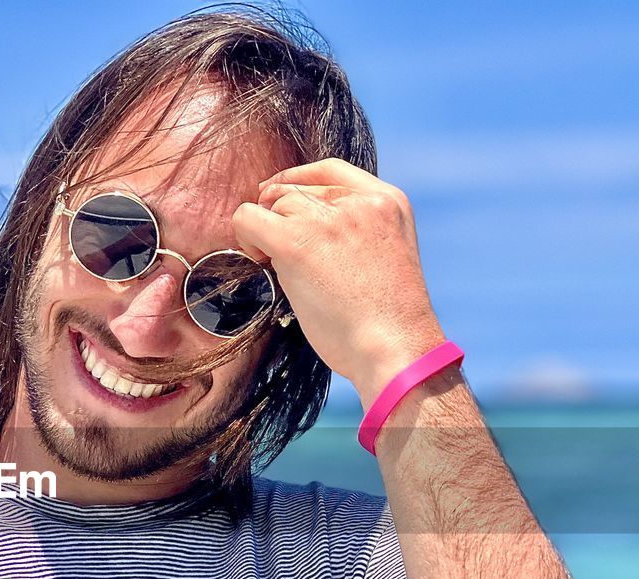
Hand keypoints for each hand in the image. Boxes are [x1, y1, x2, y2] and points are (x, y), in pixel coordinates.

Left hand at [232, 157, 446, 405]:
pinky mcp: (298, 242)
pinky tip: (258, 259)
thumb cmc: (385, 324)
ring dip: (266, 231)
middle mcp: (360, 202)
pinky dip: (244, 235)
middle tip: (275, 250)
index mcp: (388, 201)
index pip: (330, 170)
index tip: (277, 201)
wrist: (394, 349)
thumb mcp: (385, 257)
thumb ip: (356, 232)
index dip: (296, 181)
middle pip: (296, 189)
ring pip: (274, 204)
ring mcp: (329, 219)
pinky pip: (248, 219)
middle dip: (279, 215)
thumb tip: (302, 226)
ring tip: (274, 263)